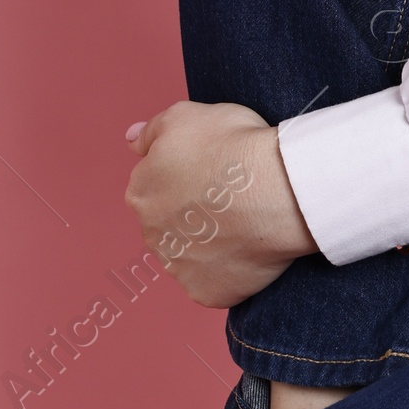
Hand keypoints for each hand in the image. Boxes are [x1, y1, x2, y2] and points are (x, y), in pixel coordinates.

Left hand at [124, 100, 316, 307]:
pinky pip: (214, 281)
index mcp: (140, 192)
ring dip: (209, 243)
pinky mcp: (205, 292)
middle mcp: (150, 234)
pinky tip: (249, 249)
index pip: (156, 184)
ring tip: (245, 222)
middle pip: (169, 222)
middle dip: (194, 213)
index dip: (189, 174)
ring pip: (190, 254)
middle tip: (231, 195)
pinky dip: (229, 270)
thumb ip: (151, 131)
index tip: (215, 169)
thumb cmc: (234, 148)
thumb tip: (131, 139)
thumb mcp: (185, 116)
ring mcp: (177, 267)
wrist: (278, 191)